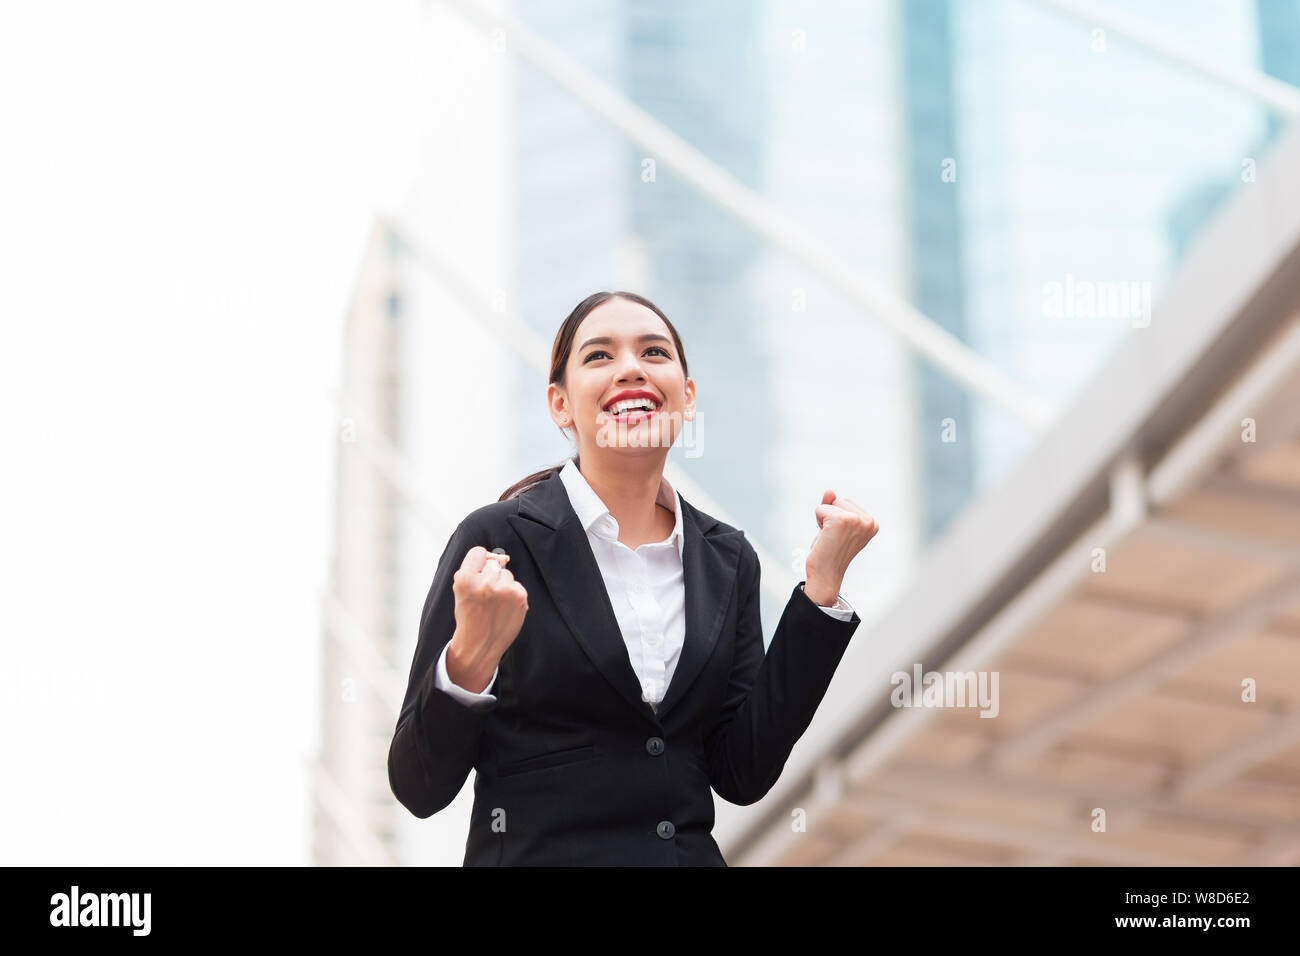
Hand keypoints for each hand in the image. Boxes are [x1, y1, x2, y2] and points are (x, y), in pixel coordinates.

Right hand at [446, 547, 528, 692]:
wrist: (479, 644)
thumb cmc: (470, 615)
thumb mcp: (461, 590)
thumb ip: (476, 568)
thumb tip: (504, 558)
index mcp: (465, 579)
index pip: (478, 552)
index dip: (478, 563)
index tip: (478, 576)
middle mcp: (485, 583)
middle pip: (493, 565)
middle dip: (490, 578)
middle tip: (484, 598)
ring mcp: (504, 590)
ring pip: (507, 575)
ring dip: (502, 586)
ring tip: (494, 605)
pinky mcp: (519, 597)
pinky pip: (516, 585)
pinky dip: (512, 595)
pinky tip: (504, 609)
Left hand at [804, 490, 877, 605]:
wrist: (826, 574)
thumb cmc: (830, 551)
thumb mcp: (835, 525)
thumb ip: (834, 505)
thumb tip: (829, 490)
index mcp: (872, 523)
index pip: (846, 502)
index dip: (837, 517)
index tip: (840, 536)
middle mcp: (868, 521)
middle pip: (838, 500)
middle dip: (830, 516)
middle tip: (833, 538)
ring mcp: (856, 520)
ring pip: (829, 504)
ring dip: (824, 520)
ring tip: (830, 538)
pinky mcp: (841, 521)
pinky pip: (820, 509)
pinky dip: (818, 522)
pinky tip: (825, 538)